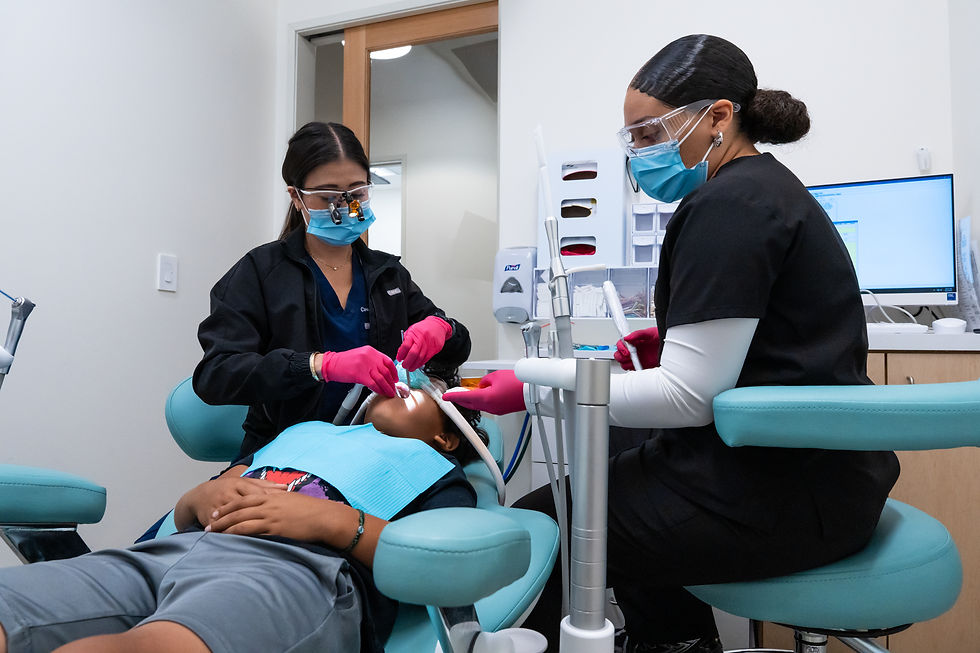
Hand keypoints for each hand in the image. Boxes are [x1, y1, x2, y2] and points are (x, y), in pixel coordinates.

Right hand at [175, 470, 285, 530]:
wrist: (198, 496)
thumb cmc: (227, 489)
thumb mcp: (244, 483)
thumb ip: (265, 485)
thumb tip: (286, 486)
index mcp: (239, 484)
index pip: (258, 492)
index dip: (272, 500)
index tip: (284, 508)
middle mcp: (229, 493)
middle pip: (247, 504)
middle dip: (261, 514)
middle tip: (277, 524)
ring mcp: (219, 505)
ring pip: (233, 516)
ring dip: (245, 525)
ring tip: (259, 533)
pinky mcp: (209, 517)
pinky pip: (220, 526)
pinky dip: (228, 533)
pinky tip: (238, 540)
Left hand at [207, 492, 333, 541]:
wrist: (324, 516)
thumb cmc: (310, 509)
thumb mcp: (291, 500)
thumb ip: (278, 501)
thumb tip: (270, 504)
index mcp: (271, 496)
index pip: (243, 500)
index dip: (228, 507)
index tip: (217, 512)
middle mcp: (268, 505)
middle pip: (238, 511)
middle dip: (221, 518)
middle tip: (208, 525)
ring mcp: (271, 517)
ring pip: (242, 522)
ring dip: (225, 529)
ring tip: (213, 535)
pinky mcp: (276, 530)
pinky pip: (253, 534)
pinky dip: (240, 537)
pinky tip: (232, 542)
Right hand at [321, 346, 397, 396]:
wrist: (331, 364)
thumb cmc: (344, 362)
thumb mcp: (361, 355)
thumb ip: (372, 360)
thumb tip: (383, 371)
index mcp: (371, 351)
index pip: (388, 361)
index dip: (394, 372)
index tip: (395, 378)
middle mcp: (369, 356)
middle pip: (386, 371)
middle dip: (391, 382)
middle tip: (393, 388)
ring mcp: (364, 365)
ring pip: (381, 378)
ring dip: (387, 387)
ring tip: (389, 393)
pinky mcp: (359, 374)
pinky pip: (373, 384)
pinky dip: (378, 389)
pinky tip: (380, 393)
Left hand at [396, 316, 451, 370]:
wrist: (437, 325)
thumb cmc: (423, 328)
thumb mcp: (411, 330)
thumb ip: (405, 341)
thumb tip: (400, 354)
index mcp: (414, 334)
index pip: (406, 346)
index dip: (401, 354)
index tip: (399, 358)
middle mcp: (422, 339)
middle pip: (413, 354)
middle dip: (407, 362)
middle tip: (404, 366)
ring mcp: (429, 345)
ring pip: (420, 358)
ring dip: (414, 365)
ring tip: (410, 368)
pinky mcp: (434, 349)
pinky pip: (426, 359)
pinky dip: (420, 364)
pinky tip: (417, 365)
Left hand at [443, 369, 525, 414]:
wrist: (531, 392)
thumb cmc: (517, 383)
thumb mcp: (496, 376)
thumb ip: (484, 381)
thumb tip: (481, 385)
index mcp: (486, 398)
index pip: (464, 397)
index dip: (453, 396)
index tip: (445, 396)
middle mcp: (489, 407)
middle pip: (468, 403)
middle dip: (460, 398)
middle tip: (452, 393)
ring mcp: (495, 410)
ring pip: (477, 405)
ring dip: (470, 399)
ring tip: (465, 392)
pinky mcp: (500, 410)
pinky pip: (485, 405)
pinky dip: (479, 401)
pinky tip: (479, 395)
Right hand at [614, 326, 661, 370]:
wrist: (673, 349)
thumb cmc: (662, 338)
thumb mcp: (650, 333)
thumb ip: (638, 334)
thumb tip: (627, 337)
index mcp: (634, 341)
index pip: (621, 343)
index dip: (621, 347)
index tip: (626, 350)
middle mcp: (634, 350)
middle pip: (619, 354)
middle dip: (621, 355)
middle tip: (629, 355)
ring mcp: (637, 359)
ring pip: (623, 363)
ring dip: (626, 363)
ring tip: (635, 361)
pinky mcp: (642, 366)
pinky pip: (632, 370)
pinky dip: (633, 370)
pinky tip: (638, 366)